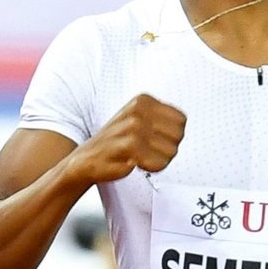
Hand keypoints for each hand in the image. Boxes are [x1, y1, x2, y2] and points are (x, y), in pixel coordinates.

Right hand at [70, 93, 184, 184]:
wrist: (85, 160)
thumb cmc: (115, 143)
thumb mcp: (137, 120)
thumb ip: (161, 119)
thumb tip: (182, 127)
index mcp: (143, 100)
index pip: (181, 121)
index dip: (170, 135)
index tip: (151, 139)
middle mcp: (139, 110)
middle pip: (178, 136)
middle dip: (165, 148)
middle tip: (144, 149)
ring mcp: (134, 127)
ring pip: (171, 152)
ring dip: (157, 160)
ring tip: (137, 156)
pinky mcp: (129, 146)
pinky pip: (159, 164)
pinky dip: (149, 168)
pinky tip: (132, 162)